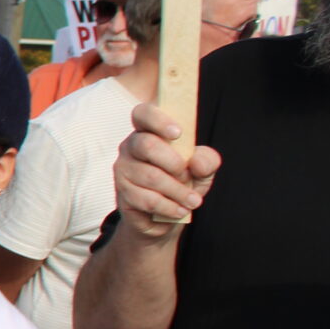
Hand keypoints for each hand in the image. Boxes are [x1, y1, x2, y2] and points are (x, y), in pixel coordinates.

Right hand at [115, 102, 219, 232]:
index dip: (158, 120)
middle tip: (188, 175)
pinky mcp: (122, 193)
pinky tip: (180, 210)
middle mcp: (131, 146)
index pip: (143, 113)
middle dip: (174, 162)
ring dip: (178, 191)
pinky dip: (169, 206)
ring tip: (193, 201)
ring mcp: (123, 169)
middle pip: (146, 145)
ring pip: (150, 176)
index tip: (178, 133)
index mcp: (149, 131)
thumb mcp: (202, 169)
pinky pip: (147, 199)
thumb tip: (196, 163)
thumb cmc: (183, 182)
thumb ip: (207, 160)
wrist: (167, 214)